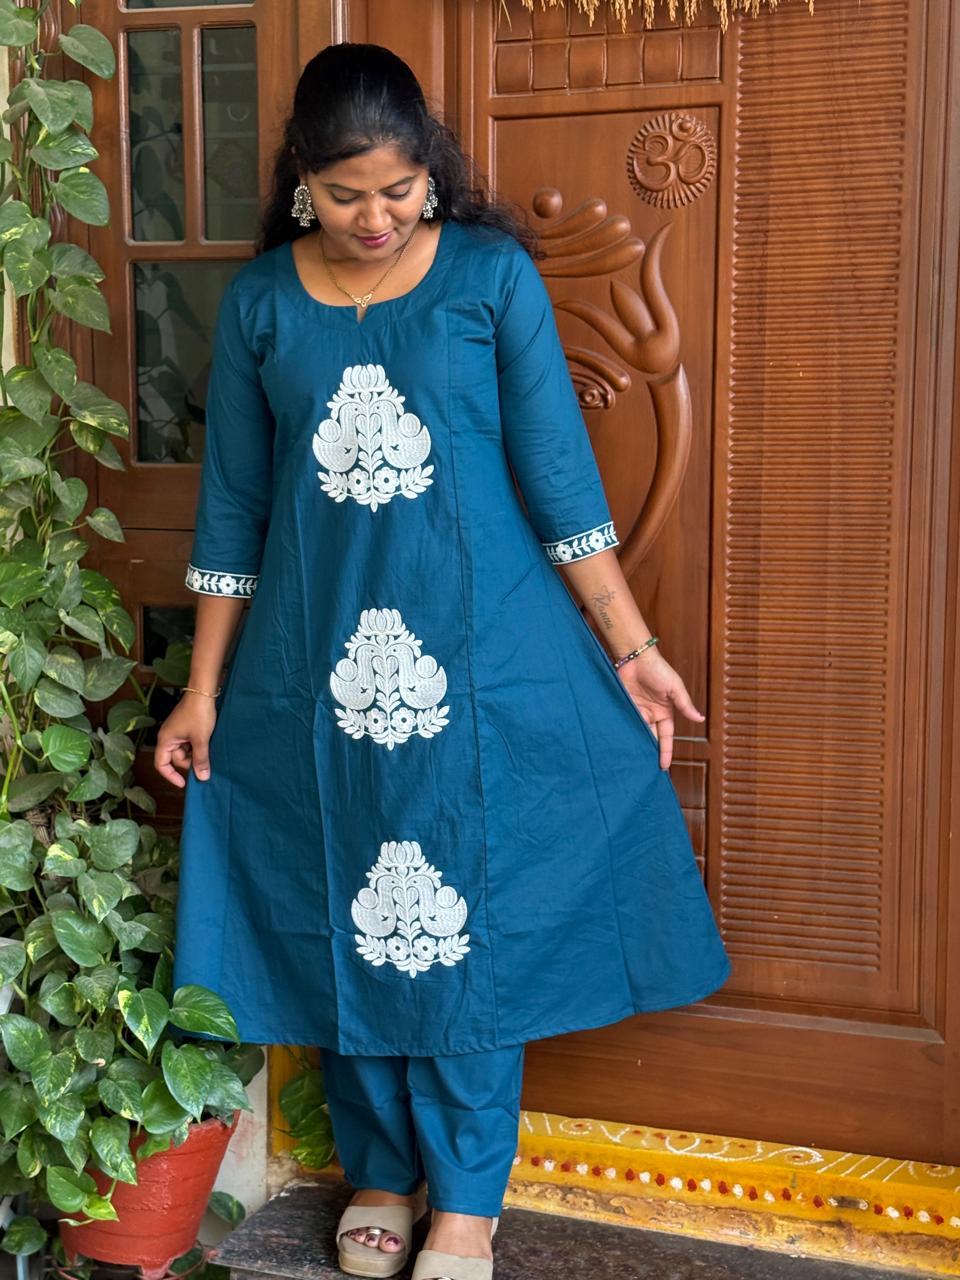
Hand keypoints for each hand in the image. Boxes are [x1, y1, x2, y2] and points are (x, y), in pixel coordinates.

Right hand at [153, 691, 217, 786]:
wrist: (204, 691)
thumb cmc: (199, 713)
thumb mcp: (201, 739)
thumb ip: (200, 759)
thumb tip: (202, 777)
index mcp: (165, 739)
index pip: (161, 764)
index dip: (171, 776)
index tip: (183, 784)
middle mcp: (168, 736)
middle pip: (175, 758)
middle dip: (189, 762)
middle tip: (205, 760)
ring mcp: (177, 731)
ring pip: (184, 751)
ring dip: (195, 753)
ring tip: (207, 748)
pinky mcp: (185, 726)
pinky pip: (189, 742)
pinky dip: (197, 746)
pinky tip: (207, 743)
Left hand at [617, 648, 703, 770]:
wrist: (636, 657)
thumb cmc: (658, 669)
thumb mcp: (675, 688)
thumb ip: (685, 705)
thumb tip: (700, 719)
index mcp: (665, 712)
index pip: (666, 737)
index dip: (665, 752)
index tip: (663, 767)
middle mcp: (651, 715)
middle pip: (651, 738)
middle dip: (650, 752)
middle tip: (646, 771)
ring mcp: (637, 712)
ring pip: (637, 733)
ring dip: (636, 745)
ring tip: (634, 763)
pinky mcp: (625, 707)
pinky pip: (625, 724)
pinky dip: (624, 734)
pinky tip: (622, 745)